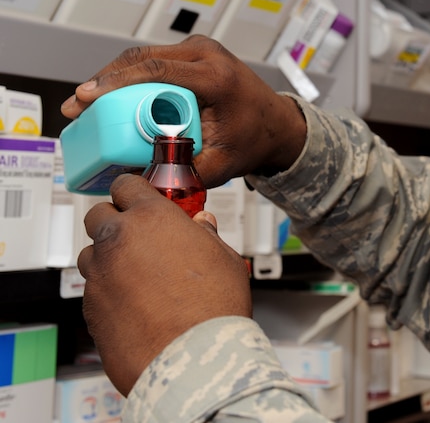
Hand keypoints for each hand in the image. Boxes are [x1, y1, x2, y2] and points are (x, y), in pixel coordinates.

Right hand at [61, 35, 306, 186]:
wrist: (277, 124)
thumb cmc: (255, 138)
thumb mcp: (222, 163)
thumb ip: (184, 173)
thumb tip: (142, 181)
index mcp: (217, 77)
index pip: (156, 71)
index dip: (116, 82)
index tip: (88, 96)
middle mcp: (208, 55)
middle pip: (143, 58)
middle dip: (105, 80)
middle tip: (78, 104)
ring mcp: (201, 50)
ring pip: (145, 55)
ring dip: (114, 76)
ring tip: (87, 101)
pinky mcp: (194, 54)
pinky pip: (155, 59)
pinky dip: (130, 74)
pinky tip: (111, 93)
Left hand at [77, 174, 252, 395]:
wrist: (192, 359)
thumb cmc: (213, 309)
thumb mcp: (224, 259)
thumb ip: (206, 235)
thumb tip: (202, 225)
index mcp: (152, 217)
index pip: (126, 185)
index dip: (133, 190)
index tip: (138, 197)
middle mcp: (118, 240)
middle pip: (97, 214)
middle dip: (113, 220)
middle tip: (136, 235)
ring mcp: (99, 274)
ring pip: (90, 253)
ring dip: (108, 257)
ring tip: (137, 274)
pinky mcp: (90, 307)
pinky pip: (93, 288)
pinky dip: (108, 290)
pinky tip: (135, 303)